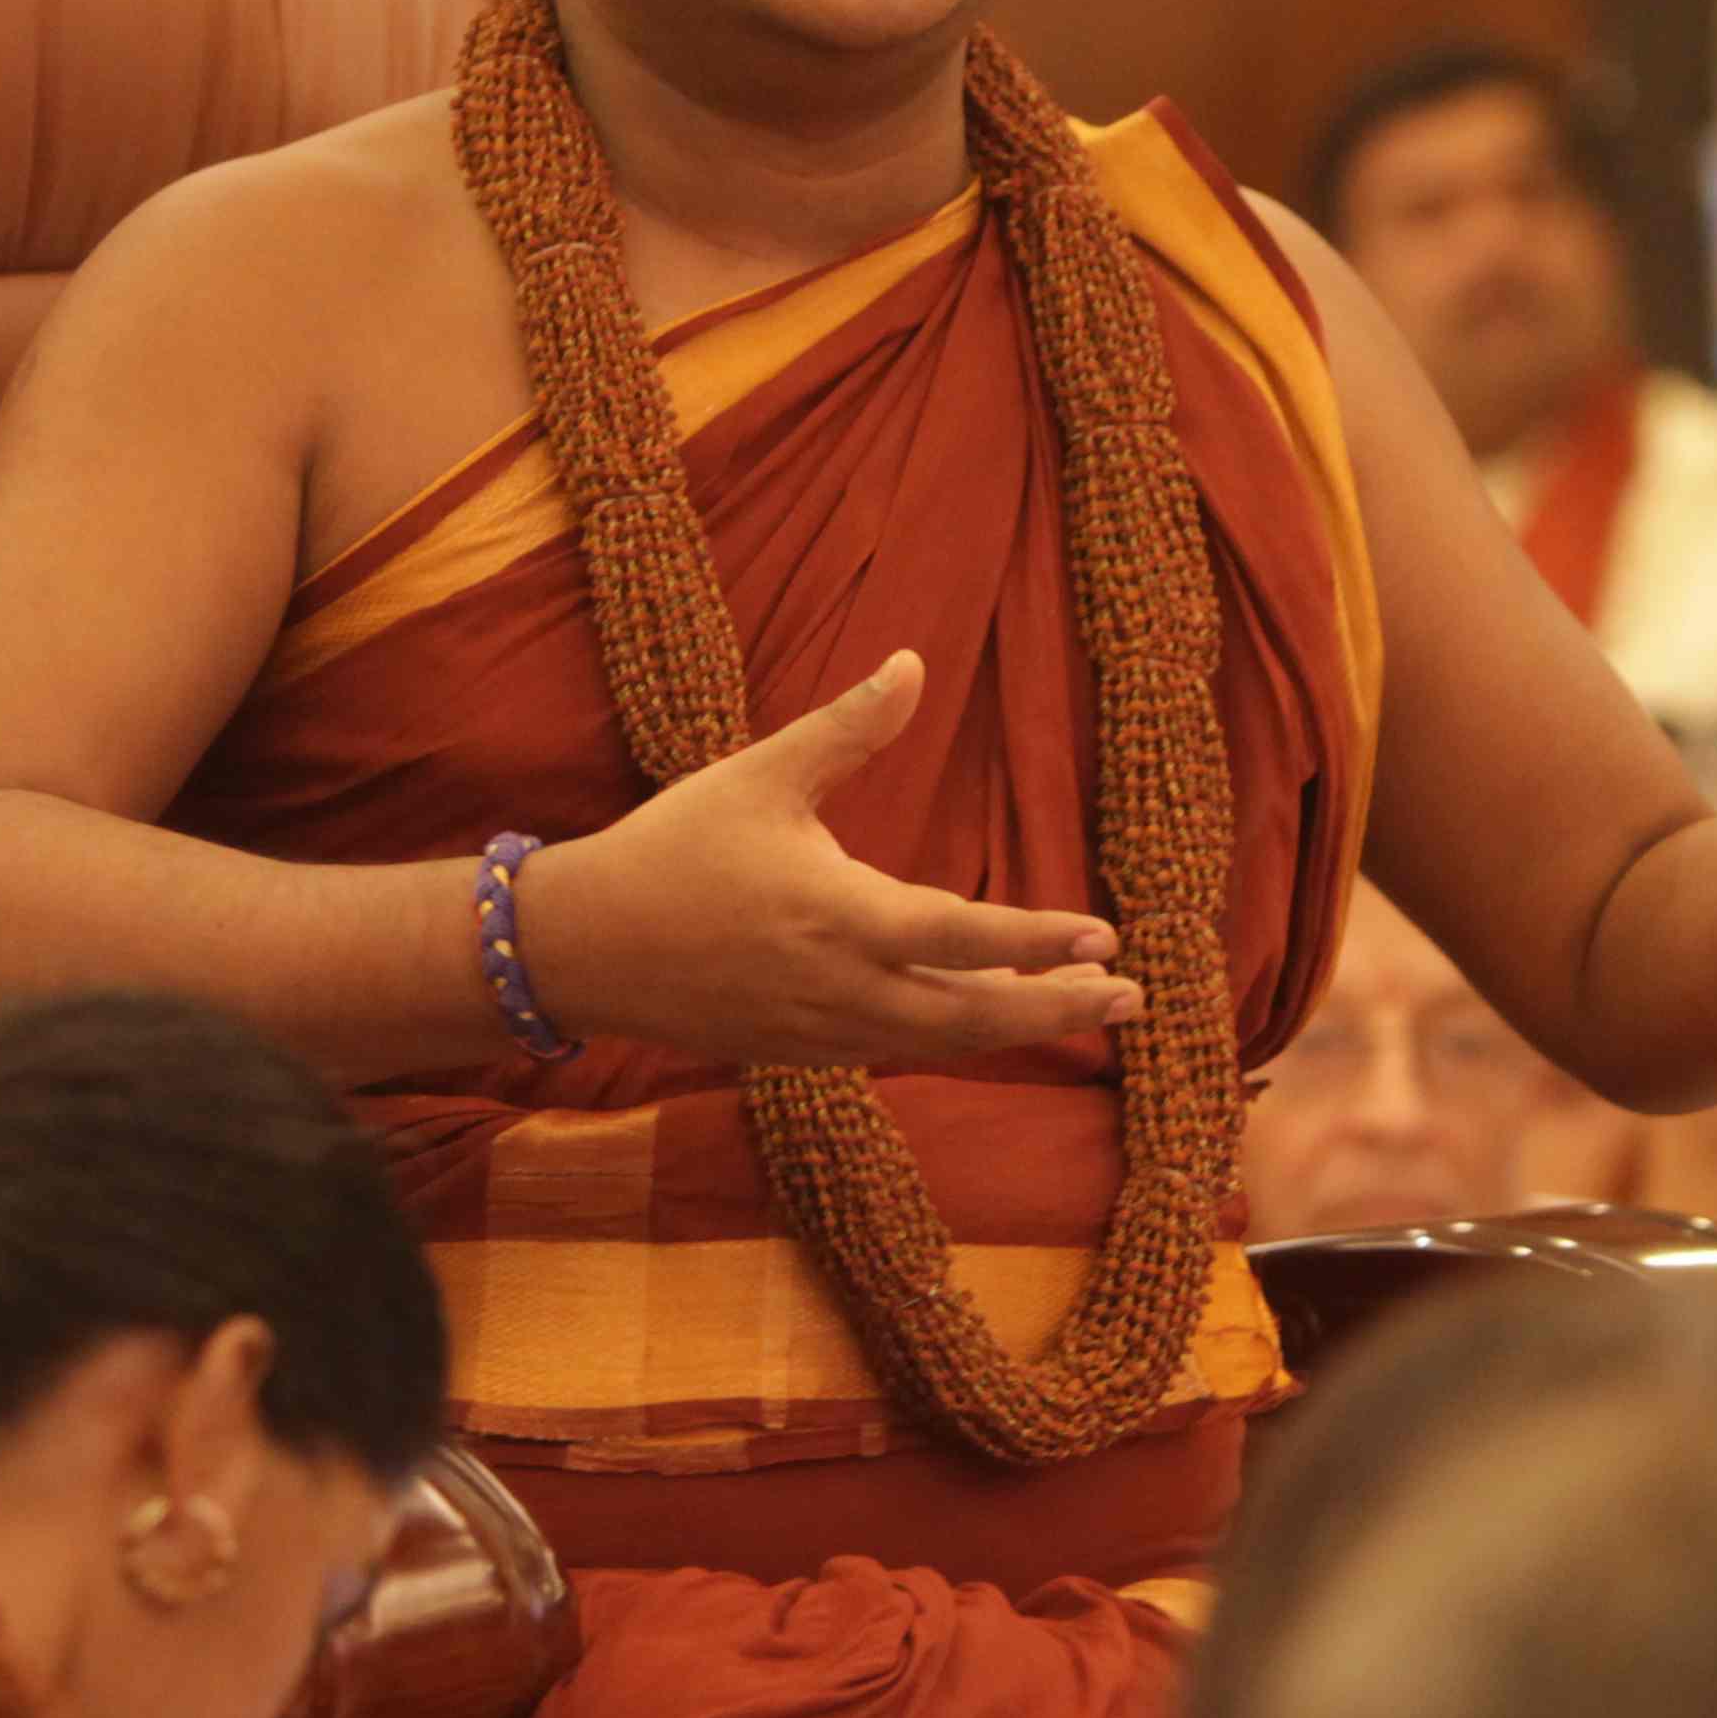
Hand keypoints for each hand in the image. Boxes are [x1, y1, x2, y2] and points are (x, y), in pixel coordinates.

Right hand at [509, 651, 1150, 1067]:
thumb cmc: (672, 850)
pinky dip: (954, 1039)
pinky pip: (898, 1052)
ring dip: (1016, 1029)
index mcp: (840, 916)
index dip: (1041, 942)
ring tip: (1084, 1009)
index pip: (965, 938)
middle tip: (1132, 996)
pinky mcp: (801, 1054)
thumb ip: (847, 728)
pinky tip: (985, 1020)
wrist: (584, 948)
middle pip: (975, 1018)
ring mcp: (823, 1033)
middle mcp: (842, 989)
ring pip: (942, 1044)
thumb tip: (913, 663)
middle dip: (1059, 1009)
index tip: (1106, 935)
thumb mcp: (760, 776)